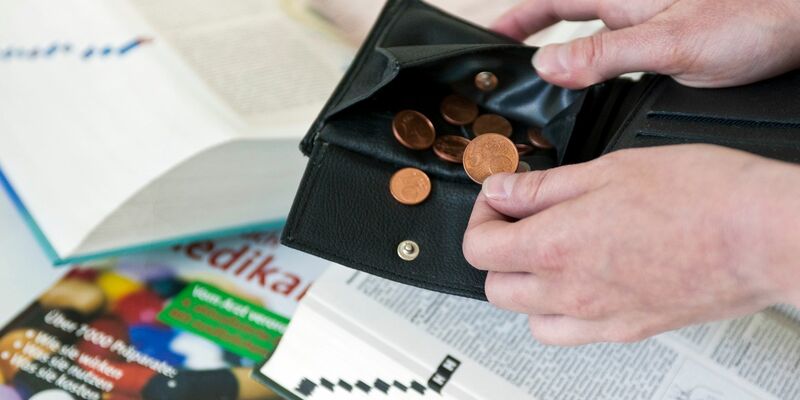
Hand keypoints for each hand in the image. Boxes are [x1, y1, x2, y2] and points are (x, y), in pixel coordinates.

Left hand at [463, 145, 799, 345]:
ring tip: (548, 254)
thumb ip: (544, 187)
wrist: (761, 234)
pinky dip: (560, 312)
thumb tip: (503, 191)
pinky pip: (571, 334)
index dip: (481, 218)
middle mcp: (570, 290)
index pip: (480, 248)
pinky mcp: (629, 330)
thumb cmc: (699, 196)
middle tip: (519, 223)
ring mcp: (599, 317)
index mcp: (556, 245)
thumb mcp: (608, 169)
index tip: (499, 202)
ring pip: (528, 316)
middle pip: (495, 286)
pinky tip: (580, 284)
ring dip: (525, 286)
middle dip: (497, 251)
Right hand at [493, 0, 799, 88]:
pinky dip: (594, 57)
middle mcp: (632, 2)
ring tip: (540, 71)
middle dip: (532, 28)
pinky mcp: (669, 31)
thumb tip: (549, 64)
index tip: (490, 37)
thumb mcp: (669, 45)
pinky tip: (595, 79)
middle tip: (507, 53)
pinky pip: (616, 43)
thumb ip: (605, 55)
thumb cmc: (755, 18)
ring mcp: (650, 16)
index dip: (516, 19)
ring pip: (590, 28)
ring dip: (563, 44)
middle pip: (565, 10)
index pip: (550, 2)